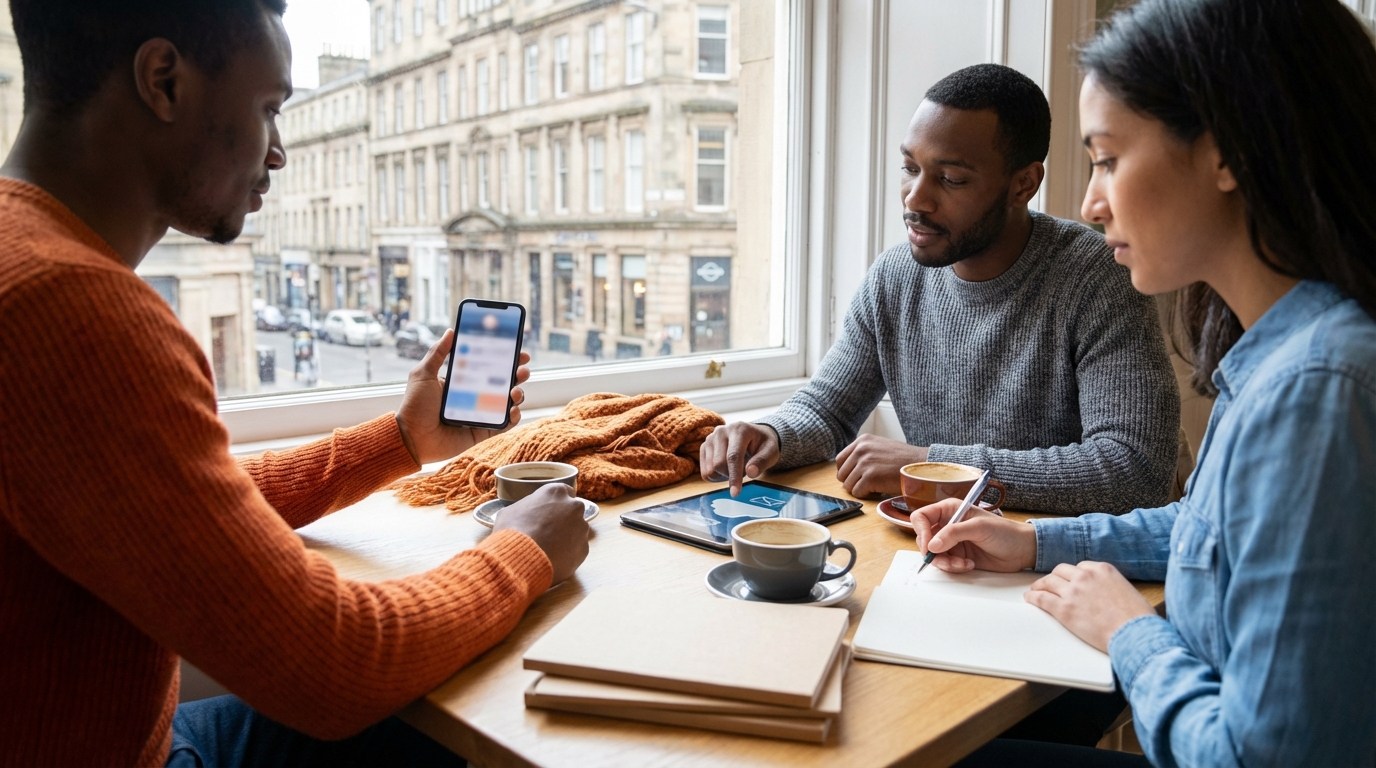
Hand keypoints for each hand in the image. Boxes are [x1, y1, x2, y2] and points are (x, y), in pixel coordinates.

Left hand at [394, 329, 531, 464]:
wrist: (411, 439)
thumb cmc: (414, 406)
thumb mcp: (423, 374)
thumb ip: (437, 353)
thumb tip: (450, 331)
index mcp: (463, 381)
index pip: (488, 366)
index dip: (505, 358)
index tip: (517, 349)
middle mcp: (475, 396)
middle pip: (503, 382)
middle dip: (517, 374)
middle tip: (522, 369)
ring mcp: (481, 414)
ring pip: (508, 402)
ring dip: (518, 394)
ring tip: (515, 391)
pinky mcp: (483, 431)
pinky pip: (504, 424)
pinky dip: (513, 417)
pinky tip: (513, 409)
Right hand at [492, 483, 590, 583]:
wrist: (521, 558)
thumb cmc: (512, 531)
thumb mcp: (509, 512)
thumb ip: (524, 509)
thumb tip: (522, 515)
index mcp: (556, 492)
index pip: (564, 492)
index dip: (556, 503)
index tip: (549, 512)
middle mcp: (573, 507)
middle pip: (573, 511)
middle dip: (564, 520)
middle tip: (548, 531)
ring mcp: (581, 528)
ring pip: (577, 531)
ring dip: (567, 537)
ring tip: (549, 549)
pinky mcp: (584, 549)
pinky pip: (577, 550)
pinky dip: (568, 554)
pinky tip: (554, 559)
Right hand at [699, 422, 780, 495]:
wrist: (754, 434)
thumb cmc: (763, 444)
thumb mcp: (771, 451)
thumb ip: (762, 461)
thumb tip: (751, 473)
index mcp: (739, 429)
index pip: (733, 456)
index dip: (734, 476)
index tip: (735, 493)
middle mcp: (721, 431)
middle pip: (719, 464)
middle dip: (731, 474)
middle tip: (744, 469)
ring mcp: (710, 438)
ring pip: (710, 469)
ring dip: (724, 475)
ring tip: (735, 466)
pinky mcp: (704, 447)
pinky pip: (705, 471)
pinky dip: (716, 476)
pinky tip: (725, 468)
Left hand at [835, 434, 926, 497]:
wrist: (920, 466)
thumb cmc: (904, 460)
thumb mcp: (880, 447)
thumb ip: (864, 453)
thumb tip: (847, 468)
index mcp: (862, 441)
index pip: (840, 460)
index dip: (847, 472)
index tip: (857, 477)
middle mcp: (861, 449)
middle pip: (842, 474)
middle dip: (853, 482)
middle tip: (869, 483)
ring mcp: (865, 463)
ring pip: (848, 485)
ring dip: (861, 489)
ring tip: (876, 485)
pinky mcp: (870, 477)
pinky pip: (857, 492)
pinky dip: (867, 495)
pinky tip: (879, 490)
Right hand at [914, 497, 1036, 573]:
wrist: (1022, 550)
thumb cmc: (1005, 532)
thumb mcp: (978, 527)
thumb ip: (953, 534)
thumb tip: (932, 545)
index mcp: (950, 510)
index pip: (922, 517)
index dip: (921, 531)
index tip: (930, 545)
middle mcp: (948, 525)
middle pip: (924, 539)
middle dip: (934, 552)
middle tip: (946, 558)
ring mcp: (952, 542)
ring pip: (934, 555)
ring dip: (945, 562)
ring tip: (962, 563)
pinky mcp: (958, 556)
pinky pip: (945, 564)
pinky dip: (954, 567)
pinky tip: (969, 564)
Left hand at [1025, 562, 1154, 651]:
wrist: (1134, 633)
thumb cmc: (1137, 618)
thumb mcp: (1126, 590)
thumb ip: (1109, 585)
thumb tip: (1103, 592)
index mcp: (1102, 569)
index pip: (1080, 567)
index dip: (1072, 575)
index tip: (1069, 580)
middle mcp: (1085, 576)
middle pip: (1061, 571)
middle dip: (1054, 578)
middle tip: (1049, 584)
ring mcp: (1073, 591)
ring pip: (1048, 582)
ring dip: (1040, 586)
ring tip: (1035, 590)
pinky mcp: (1064, 609)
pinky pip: (1042, 599)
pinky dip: (1033, 597)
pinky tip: (1030, 598)